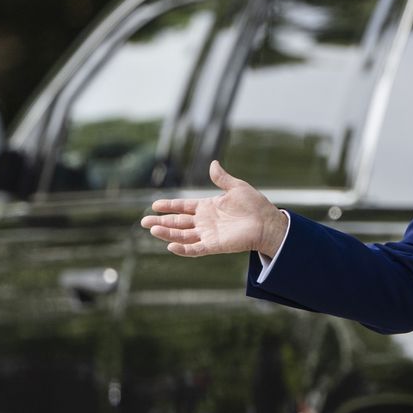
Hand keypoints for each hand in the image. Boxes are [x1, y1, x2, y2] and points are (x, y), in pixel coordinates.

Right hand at [140, 160, 288, 257]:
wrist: (268, 222)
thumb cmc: (255, 205)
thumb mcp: (237, 187)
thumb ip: (222, 178)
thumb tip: (213, 163)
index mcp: (208, 207)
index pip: (183, 207)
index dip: (169, 206)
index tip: (154, 205)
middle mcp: (205, 222)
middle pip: (178, 222)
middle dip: (160, 222)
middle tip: (144, 222)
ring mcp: (208, 234)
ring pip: (182, 235)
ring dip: (167, 233)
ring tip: (152, 229)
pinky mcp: (214, 245)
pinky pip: (195, 248)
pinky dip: (183, 248)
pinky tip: (170, 245)